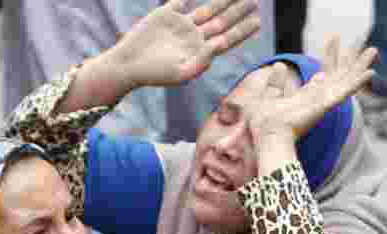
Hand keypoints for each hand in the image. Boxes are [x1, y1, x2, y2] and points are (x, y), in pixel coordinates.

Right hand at [111, 0, 259, 88]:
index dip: (243, 31)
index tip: (258, 21)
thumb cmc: (154, 74)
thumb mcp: (181, 73)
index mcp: (200, 52)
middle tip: (255, 1)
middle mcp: (194, 37)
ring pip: (208, 9)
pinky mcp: (166, 14)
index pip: (227, 39)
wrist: (128, 64)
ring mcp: (181, 25)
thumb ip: (203, 60)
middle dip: (239, 11)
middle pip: (222, 21)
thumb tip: (220, 43)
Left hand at [246, 36, 377, 146]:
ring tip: (373, 51)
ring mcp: (324, 102)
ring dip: (361, 66)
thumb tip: (280, 65)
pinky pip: (344, 92)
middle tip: (369, 48)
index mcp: (308, 97)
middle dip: (353, 61)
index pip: (326, 74)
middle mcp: (320, 99)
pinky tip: (370, 72)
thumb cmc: (267, 122)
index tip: (336, 42)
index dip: (332, 58)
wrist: (268, 137)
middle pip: (341, 76)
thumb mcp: (270, 97)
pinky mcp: (325, 105)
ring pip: (347, 81)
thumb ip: (278, 83)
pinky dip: (357, 82)